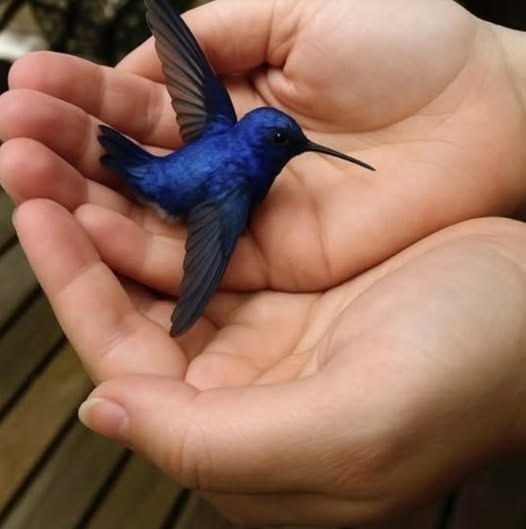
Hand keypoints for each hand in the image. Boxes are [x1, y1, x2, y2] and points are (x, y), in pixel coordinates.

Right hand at [2, 0, 525, 295]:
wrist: (478, 116)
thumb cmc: (407, 51)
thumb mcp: (300, 13)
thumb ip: (218, 35)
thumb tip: (141, 64)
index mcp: (232, 103)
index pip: (141, 105)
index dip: (83, 94)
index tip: (27, 84)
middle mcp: (228, 165)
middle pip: (134, 166)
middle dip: (69, 148)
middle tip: (11, 134)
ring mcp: (244, 215)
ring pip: (150, 216)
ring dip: (86, 199)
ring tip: (24, 176)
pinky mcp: (266, 258)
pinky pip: (191, 257)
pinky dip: (137, 247)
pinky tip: (84, 230)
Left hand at [14, 198, 525, 525]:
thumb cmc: (468, 378)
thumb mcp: (348, 431)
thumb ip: (215, 445)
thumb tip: (106, 415)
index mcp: (244, 439)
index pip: (125, 366)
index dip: (74, 289)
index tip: (39, 217)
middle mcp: (245, 388)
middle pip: (133, 312)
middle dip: (81, 235)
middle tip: (38, 163)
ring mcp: (269, 332)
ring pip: (166, 270)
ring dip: (121, 207)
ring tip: (77, 149)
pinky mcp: (294, 286)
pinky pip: (213, 241)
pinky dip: (180, 200)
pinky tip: (158, 160)